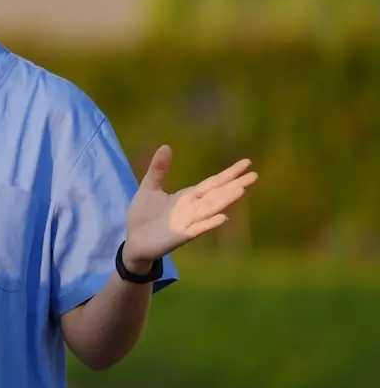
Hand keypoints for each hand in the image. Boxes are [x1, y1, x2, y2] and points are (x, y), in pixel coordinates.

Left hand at [123, 145, 257, 267]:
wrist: (133, 241)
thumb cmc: (144, 215)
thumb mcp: (149, 187)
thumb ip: (158, 169)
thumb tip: (166, 146)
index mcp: (188, 196)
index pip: (213, 183)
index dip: (229, 174)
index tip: (247, 163)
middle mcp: (192, 208)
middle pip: (217, 195)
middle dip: (234, 185)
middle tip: (254, 176)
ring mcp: (188, 223)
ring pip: (210, 210)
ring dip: (225, 201)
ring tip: (241, 190)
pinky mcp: (180, 236)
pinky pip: (197, 229)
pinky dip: (209, 224)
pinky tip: (223, 218)